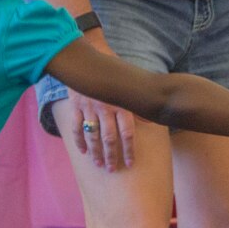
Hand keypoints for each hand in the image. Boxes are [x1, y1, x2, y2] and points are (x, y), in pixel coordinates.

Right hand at [62, 34, 135, 170]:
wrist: (88, 58)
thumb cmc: (113, 72)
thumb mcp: (128, 86)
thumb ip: (138, 104)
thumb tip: (153, 118)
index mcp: (121, 104)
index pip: (127, 133)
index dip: (129, 150)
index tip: (130, 163)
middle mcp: (105, 108)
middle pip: (109, 138)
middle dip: (111, 156)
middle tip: (112, 169)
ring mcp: (89, 107)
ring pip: (93, 135)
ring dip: (95, 152)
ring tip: (99, 164)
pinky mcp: (76, 106)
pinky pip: (77, 127)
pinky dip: (79, 140)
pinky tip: (83, 151)